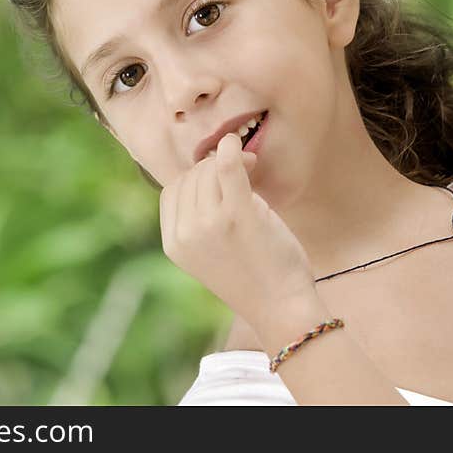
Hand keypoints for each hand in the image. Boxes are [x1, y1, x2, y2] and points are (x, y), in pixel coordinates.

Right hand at [159, 132, 318, 330]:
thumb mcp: (210, 254)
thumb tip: (209, 169)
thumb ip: (200, 222)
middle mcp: (186, 234)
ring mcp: (209, 224)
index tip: (220, 178)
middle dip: (214, 165)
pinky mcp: (237, 216)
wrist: (280, 308)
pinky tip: (238, 144)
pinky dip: (231, 150)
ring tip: (252, 166)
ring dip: (230, 160)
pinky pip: (226, 169)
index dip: (195, 178)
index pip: (172, 191)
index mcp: (174, 244)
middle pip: (191, 177)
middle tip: (244, 167)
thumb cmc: (253, 278)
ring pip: (208, 171)